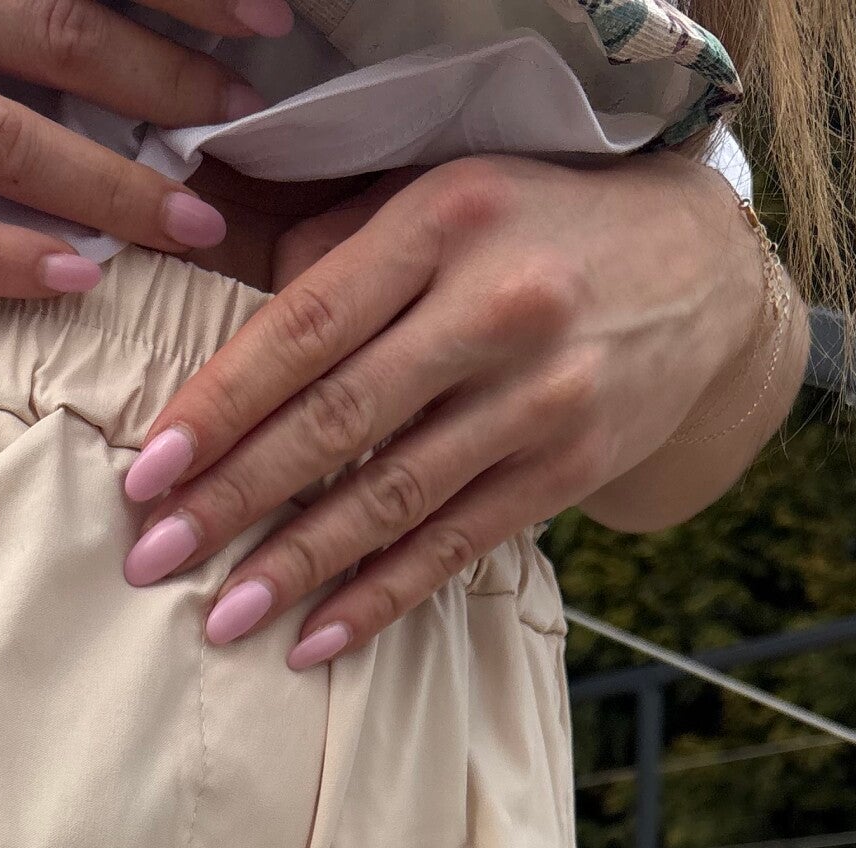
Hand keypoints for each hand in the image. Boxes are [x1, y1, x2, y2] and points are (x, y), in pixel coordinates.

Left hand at [117, 152, 798, 667]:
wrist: (703, 269)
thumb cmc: (532, 227)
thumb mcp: (440, 199)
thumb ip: (335, 250)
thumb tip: (223, 337)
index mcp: (442, 222)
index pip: (306, 325)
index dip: (221, 406)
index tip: (152, 472)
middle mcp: (495, 307)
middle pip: (339, 420)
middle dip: (236, 498)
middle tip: (154, 558)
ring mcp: (540, 396)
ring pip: (394, 497)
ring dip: (298, 566)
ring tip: (222, 618)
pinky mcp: (570, 467)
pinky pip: (455, 547)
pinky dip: (381, 599)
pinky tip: (316, 640)